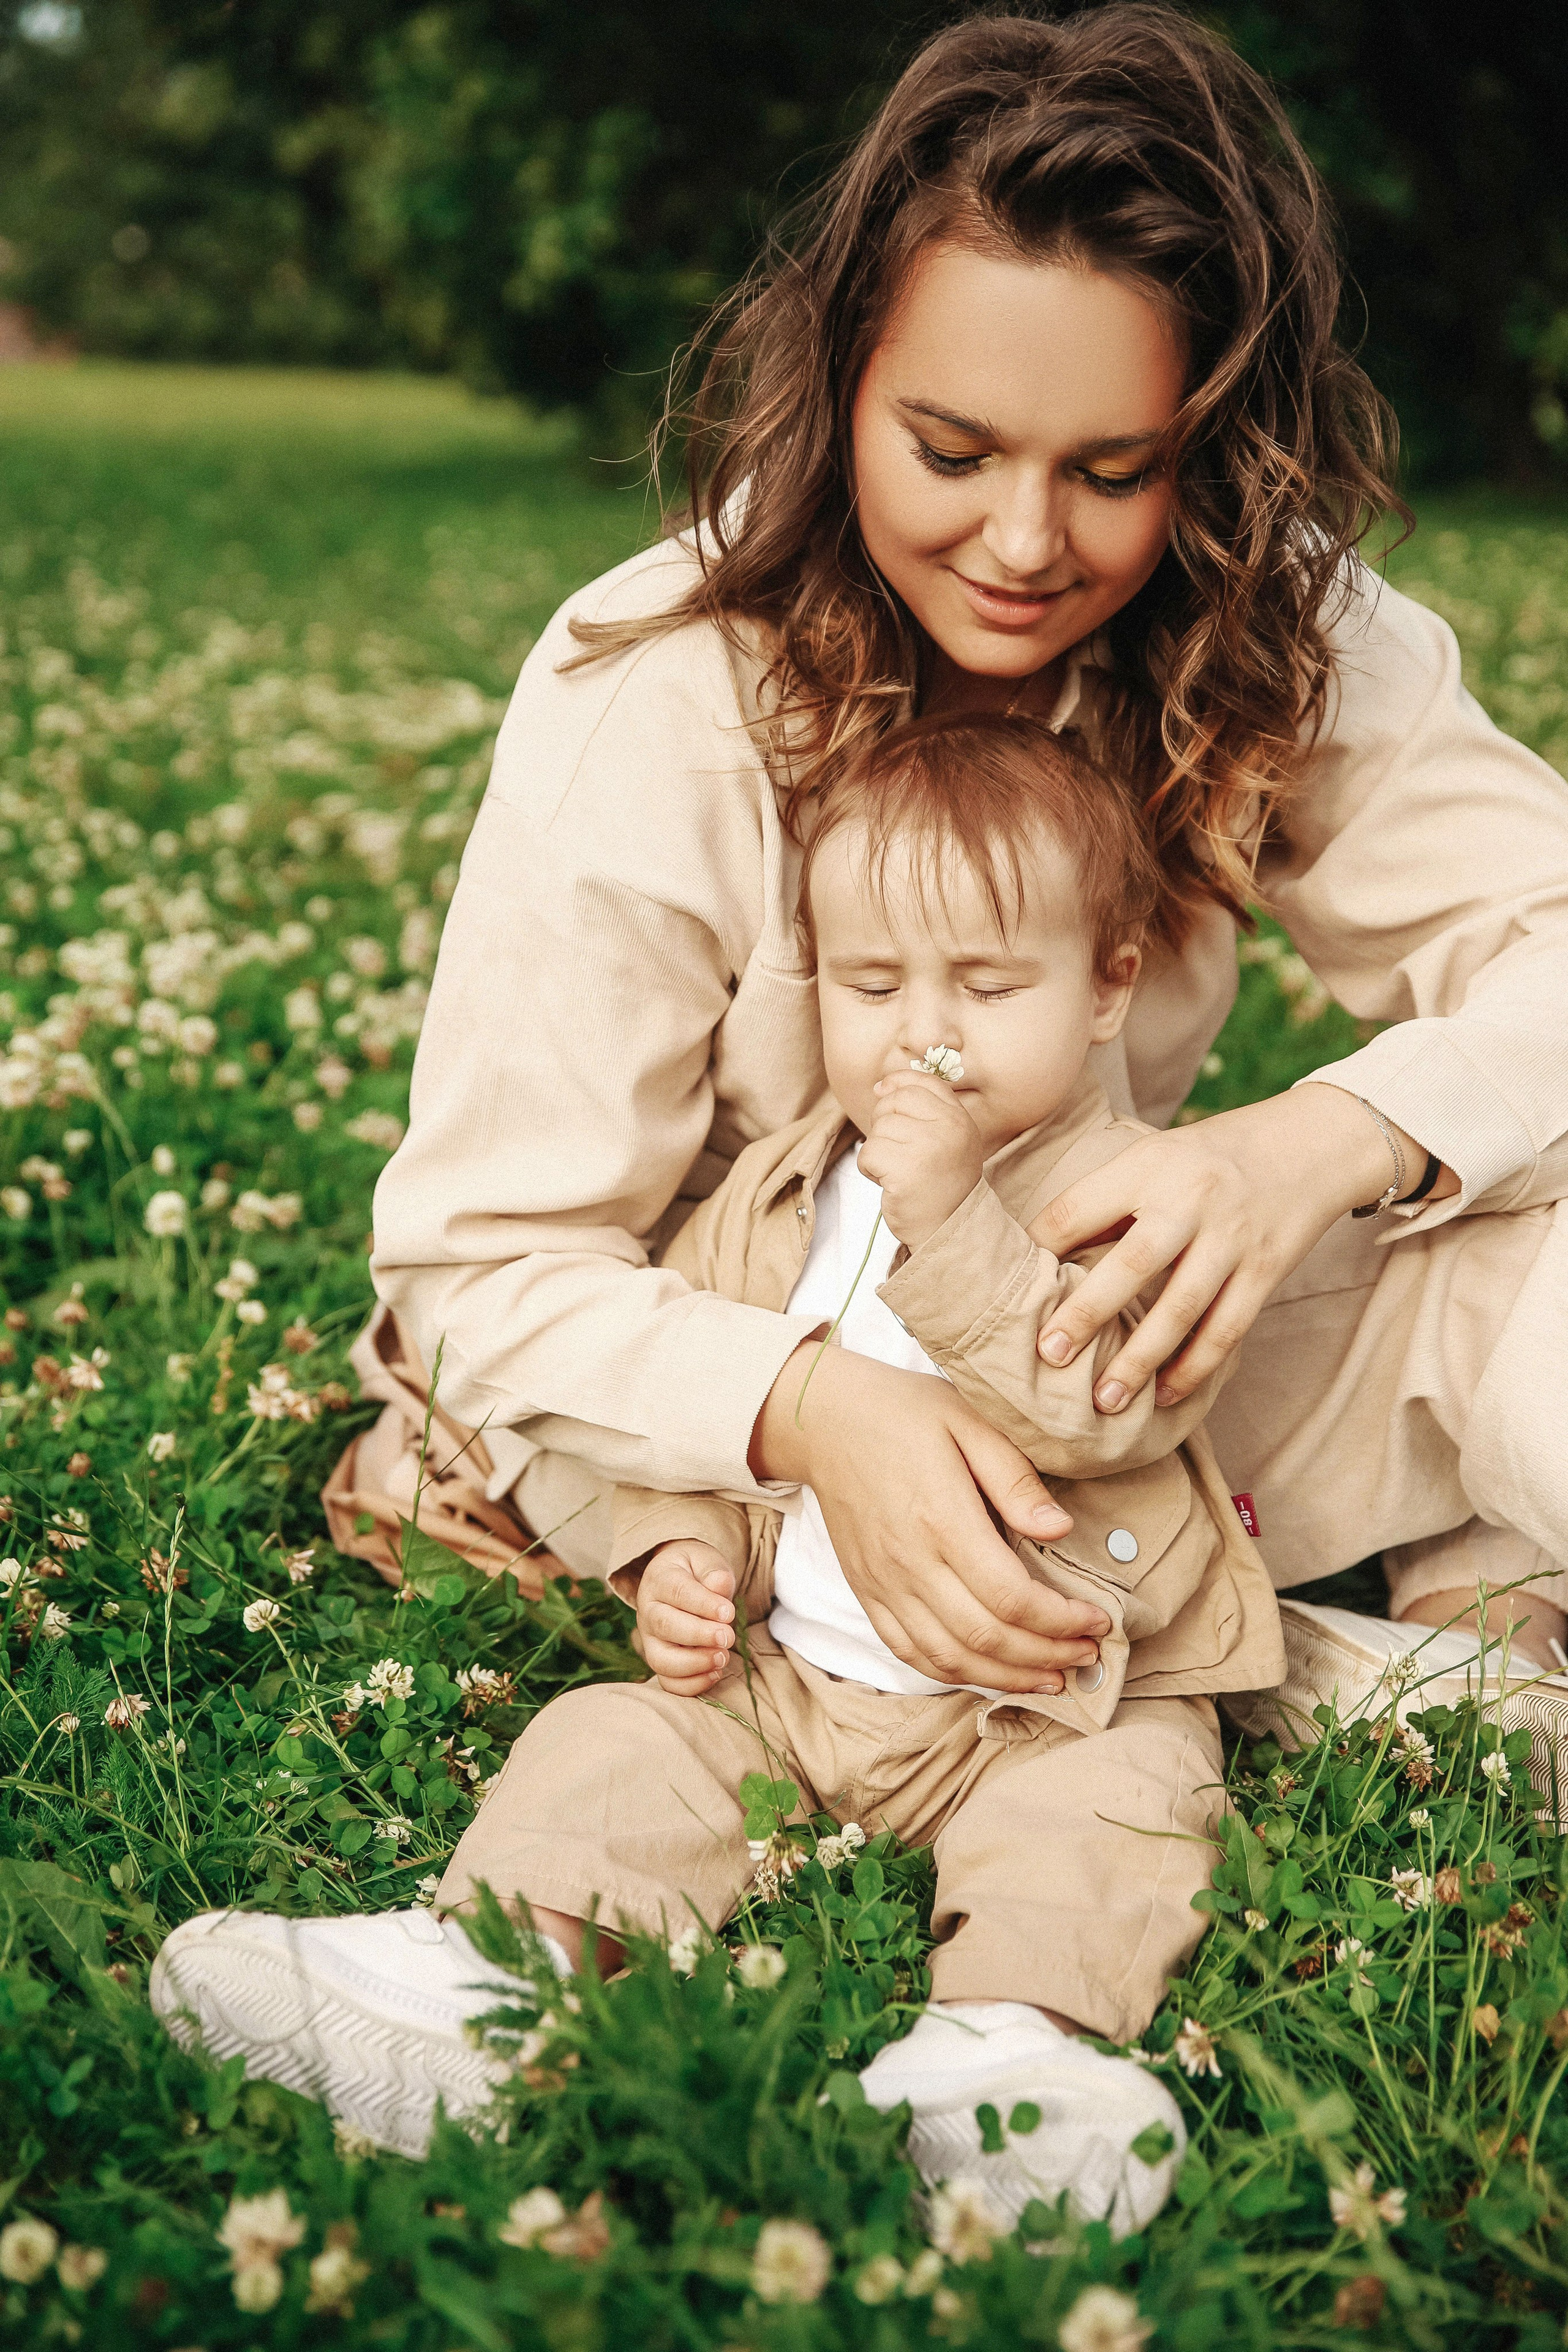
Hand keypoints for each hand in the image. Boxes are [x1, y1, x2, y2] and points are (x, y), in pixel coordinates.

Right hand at [632, 1540, 737, 1695]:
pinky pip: (668, 1682)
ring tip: (722, 1657)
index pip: (677, 1592)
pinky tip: (715, 1672)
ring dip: (695, 1664)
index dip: (703, 1604)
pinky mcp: (660, 1661)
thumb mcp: (705, 1560)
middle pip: (665, 1626)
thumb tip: (719, 1586)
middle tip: (727, 1636)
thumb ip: (713, 1572)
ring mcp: (651, 1640)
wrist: (678, 1580)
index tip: (727, 1612)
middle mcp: (649, 1612)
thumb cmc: (696, 1571)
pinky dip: (691, 1685)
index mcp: (659, 1580)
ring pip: (661, 1660)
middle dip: (699, 1635)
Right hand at [750, 1341, 1108, 1692]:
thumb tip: (1060, 1528)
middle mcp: (910, 1563)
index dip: (1061, 1620)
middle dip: (1047, 1656)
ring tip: (1052, 1677)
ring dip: (1007, 1678)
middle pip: (986, 1637)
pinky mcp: (867, 1593)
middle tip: (1088, 1655)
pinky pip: (909, 1652)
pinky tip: (991, 1673)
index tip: (1098, 1619)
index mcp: (942, 1519)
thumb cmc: (904, 1414)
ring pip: (948, 1658)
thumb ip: (1015, 1478)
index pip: (1011, 1596)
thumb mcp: (970, 1421)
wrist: (823, 1421)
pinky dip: (954, 1674)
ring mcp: (884, 1584)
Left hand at [858, 1068, 983, 1248]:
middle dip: (883, 1122)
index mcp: (960, 1119)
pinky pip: (869, 1152)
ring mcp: (928, 1148)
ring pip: (879, 1128)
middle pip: (895, 1101)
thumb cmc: (941, 1184)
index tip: (882, 1092)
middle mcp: (949, 1129)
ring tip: (897, 1170)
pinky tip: (888, 1182)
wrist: (947, 1229)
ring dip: (878, 1150)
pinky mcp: (905, 1171)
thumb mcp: (946, 1140)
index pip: (924, 1082)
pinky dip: (870, 1168)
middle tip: (896, 1150)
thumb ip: (925, 1110)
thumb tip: (881, 1085)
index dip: (897, 1082)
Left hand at [1030, 1083, 1455, 1410]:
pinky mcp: (1265, 1271)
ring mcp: (1232, 1238)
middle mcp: (1191, 1200)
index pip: (1081, 1208)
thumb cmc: (1210, 1159)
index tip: (1006, 1289)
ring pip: (1182, 1308)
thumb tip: (1038, 1253)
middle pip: (1133, 1263)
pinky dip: (1195, 1366)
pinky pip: (1227, 1328)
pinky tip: (1164, 1395)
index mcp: (1149, 1166)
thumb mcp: (1155, 1157)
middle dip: (1087, 1314)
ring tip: (1104, 1401)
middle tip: (1048, 1356)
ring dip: (1141, 1359)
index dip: (1042, 1247)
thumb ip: (1107, 1202)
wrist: (1311, 1144)